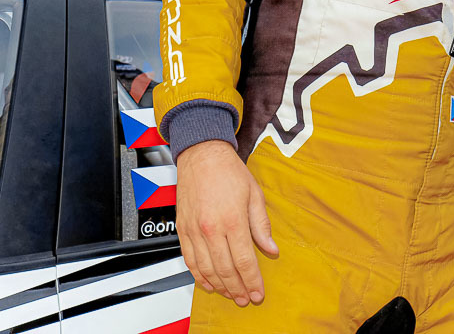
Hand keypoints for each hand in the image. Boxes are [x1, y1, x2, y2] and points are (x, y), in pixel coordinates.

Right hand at [175, 140, 277, 305]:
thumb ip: (261, 225)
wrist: (201, 155)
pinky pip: (189, 260)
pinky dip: (198, 276)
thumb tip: (271, 249)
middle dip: (237, 289)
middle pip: (225, 270)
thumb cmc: (228, 171)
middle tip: (246, 299)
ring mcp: (194, 230)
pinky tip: (208, 283)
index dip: (252, 281)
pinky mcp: (182, 230)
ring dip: (219, 286)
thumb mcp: (254, 195)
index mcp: (232, 220)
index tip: (258, 292)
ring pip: (206, 269)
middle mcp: (211, 228)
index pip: (245, 261)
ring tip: (230, 295)